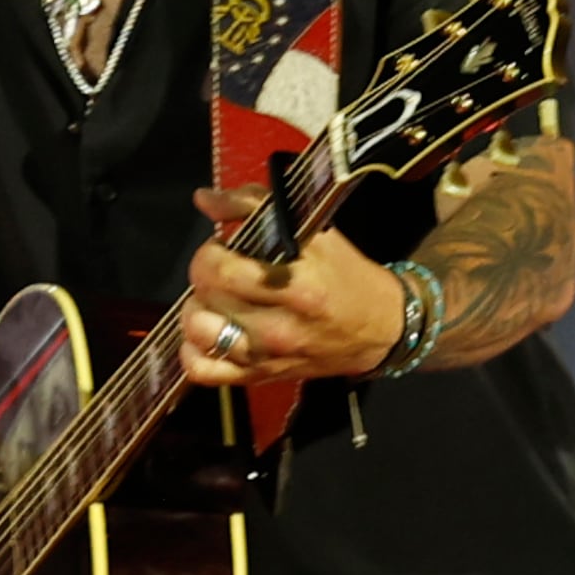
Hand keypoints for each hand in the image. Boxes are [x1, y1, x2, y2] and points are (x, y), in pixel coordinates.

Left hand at [180, 187, 407, 386]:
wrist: (381, 328)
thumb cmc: (346, 275)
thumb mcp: (314, 231)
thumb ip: (255, 207)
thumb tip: (204, 199)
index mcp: (296, 285)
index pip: (220, 269)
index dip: (211, 251)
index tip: (226, 247)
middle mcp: (279, 326)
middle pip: (205, 296)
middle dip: (205, 274)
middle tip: (223, 269)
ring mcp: (267, 356)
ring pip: (198, 333)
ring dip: (197, 309)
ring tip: (215, 299)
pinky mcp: (261, 376)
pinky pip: (203, 371)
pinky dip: (193, 352)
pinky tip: (209, 333)